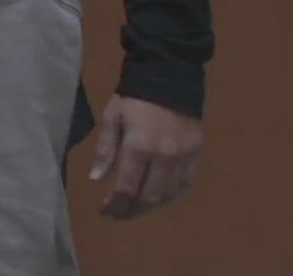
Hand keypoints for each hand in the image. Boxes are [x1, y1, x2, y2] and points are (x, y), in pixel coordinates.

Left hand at [88, 95, 203, 217]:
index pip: (126, 187)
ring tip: (134, 208)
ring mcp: (183, 157)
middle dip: (131, 211)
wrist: (169, 78)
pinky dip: (170, 195)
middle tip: (117, 215)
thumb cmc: (133, 97)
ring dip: (150, 206)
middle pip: (148, 197)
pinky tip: (158, 197)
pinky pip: (185, 184)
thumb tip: (96, 178)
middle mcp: (164, 157)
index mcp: (139, 147)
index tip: (104, 212)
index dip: (114, 205)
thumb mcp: (112, 118)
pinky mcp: (197, 155)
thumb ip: (105, 150)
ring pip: (168, 195)